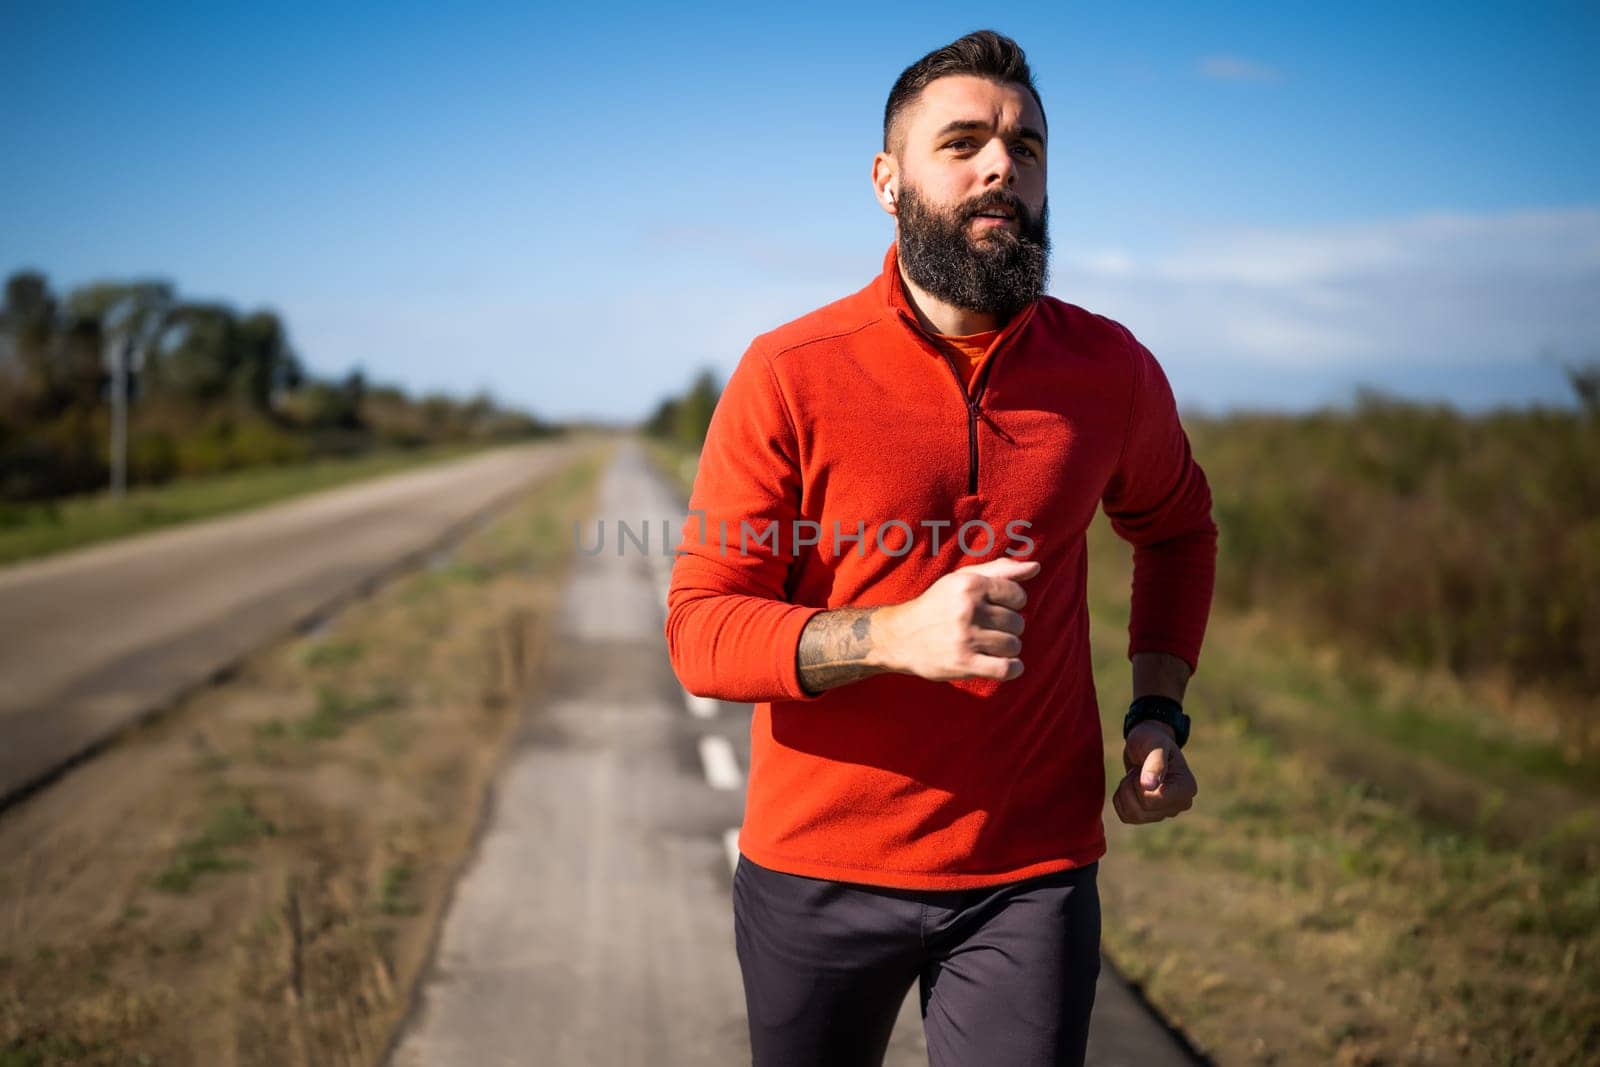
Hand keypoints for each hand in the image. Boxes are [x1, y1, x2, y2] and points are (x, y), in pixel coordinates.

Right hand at [874, 558, 1039, 682]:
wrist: (899, 637)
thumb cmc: (937, 606)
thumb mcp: (962, 580)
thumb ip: (1000, 570)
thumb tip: (1036, 567)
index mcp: (970, 584)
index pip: (1017, 595)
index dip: (1012, 604)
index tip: (997, 609)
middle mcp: (968, 608)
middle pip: (1017, 622)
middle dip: (1008, 628)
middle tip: (988, 630)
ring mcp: (965, 637)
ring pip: (1013, 645)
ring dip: (1006, 649)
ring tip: (989, 646)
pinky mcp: (963, 663)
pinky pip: (1006, 669)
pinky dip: (1012, 669)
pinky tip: (1004, 665)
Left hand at [1112, 720, 1196, 823]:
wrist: (1146, 744)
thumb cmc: (1153, 740)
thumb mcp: (1154, 745)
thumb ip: (1155, 764)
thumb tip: (1149, 786)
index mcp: (1186, 789)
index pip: (1152, 801)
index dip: (1138, 784)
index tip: (1143, 767)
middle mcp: (1180, 805)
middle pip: (1142, 811)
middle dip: (1130, 787)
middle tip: (1138, 770)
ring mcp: (1166, 812)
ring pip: (1134, 816)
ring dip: (1125, 793)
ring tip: (1135, 776)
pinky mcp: (1151, 815)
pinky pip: (1127, 817)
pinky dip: (1121, 801)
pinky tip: (1129, 786)